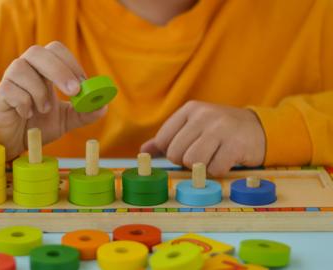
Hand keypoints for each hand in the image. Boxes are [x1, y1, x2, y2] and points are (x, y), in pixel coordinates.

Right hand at [0, 41, 106, 160]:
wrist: (13, 142)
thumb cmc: (37, 124)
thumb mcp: (66, 120)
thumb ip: (84, 113)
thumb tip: (103, 107)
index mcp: (43, 70)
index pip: (56, 50)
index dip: (71, 63)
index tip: (83, 84)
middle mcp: (26, 69)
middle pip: (38, 52)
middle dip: (59, 70)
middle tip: (74, 91)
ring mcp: (10, 80)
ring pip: (21, 68)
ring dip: (39, 90)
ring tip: (44, 109)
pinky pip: (10, 90)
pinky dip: (23, 103)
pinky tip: (27, 114)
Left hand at [141, 101, 265, 176]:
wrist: (260, 128)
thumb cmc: (220, 130)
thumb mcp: (193, 127)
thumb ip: (168, 138)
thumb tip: (143, 150)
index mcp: (190, 109)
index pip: (163, 139)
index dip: (171, 152)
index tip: (186, 149)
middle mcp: (204, 116)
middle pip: (176, 153)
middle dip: (186, 161)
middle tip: (202, 155)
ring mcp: (221, 129)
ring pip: (193, 162)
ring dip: (201, 167)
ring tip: (212, 158)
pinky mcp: (236, 145)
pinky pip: (214, 170)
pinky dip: (218, 171)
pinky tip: (226, 161)